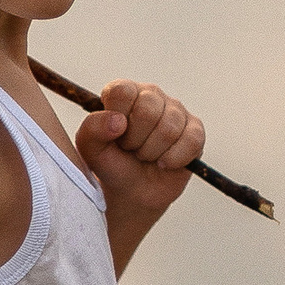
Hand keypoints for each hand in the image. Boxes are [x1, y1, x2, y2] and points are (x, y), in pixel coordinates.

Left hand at [76, 78, 203, 262]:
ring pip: (169, 128)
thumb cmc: (110, 164)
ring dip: (152, 152)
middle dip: (135, 141)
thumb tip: (118, 121)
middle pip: (147, 110)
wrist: (131, 192)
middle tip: (130, 150)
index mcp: (124, 93)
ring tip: (145, 156)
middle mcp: (151, 95)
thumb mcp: (90, 149)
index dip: (116, 119)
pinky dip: (173, 159)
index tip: (114, 136)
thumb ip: (93, 129)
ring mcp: (176, 111)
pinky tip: (164, 163)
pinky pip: (191, 141)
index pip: (122, 92)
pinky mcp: (195, 131)